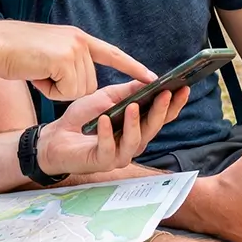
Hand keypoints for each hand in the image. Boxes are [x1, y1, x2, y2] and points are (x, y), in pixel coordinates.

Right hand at [0, 20, 156, 100]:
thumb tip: (81, 85)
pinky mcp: (65, 59)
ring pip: (78, 91)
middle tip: (42, 72)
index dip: (132, 67)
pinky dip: (50, 91)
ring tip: (37, 70)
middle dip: (65, 88)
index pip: (111, 54)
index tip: (153, 78)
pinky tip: (36, 74)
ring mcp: (74, 49)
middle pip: (89, 85)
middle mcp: (80, 41)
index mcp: (77, 37)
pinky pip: (67, 92)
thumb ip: (68, 63)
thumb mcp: (48, 54)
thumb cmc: (14, 53)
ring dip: (56, 89)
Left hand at [36, 81, 189, 175]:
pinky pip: (109, 149)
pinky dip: (107, 134)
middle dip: (161, 110)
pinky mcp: (102, 162)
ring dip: (135, 123)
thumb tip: (150, 79)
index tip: (184, 87)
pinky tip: (104, 120)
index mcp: (137, 127)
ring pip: (135, 141)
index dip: (174, 104)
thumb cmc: (84, 117)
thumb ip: (128, 91)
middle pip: (153, 128)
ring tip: (133, 106)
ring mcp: (119, 154)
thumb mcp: (107, 97)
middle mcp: (133, 143)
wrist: (57, 136)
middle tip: (167, 93)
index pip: (161, 116)